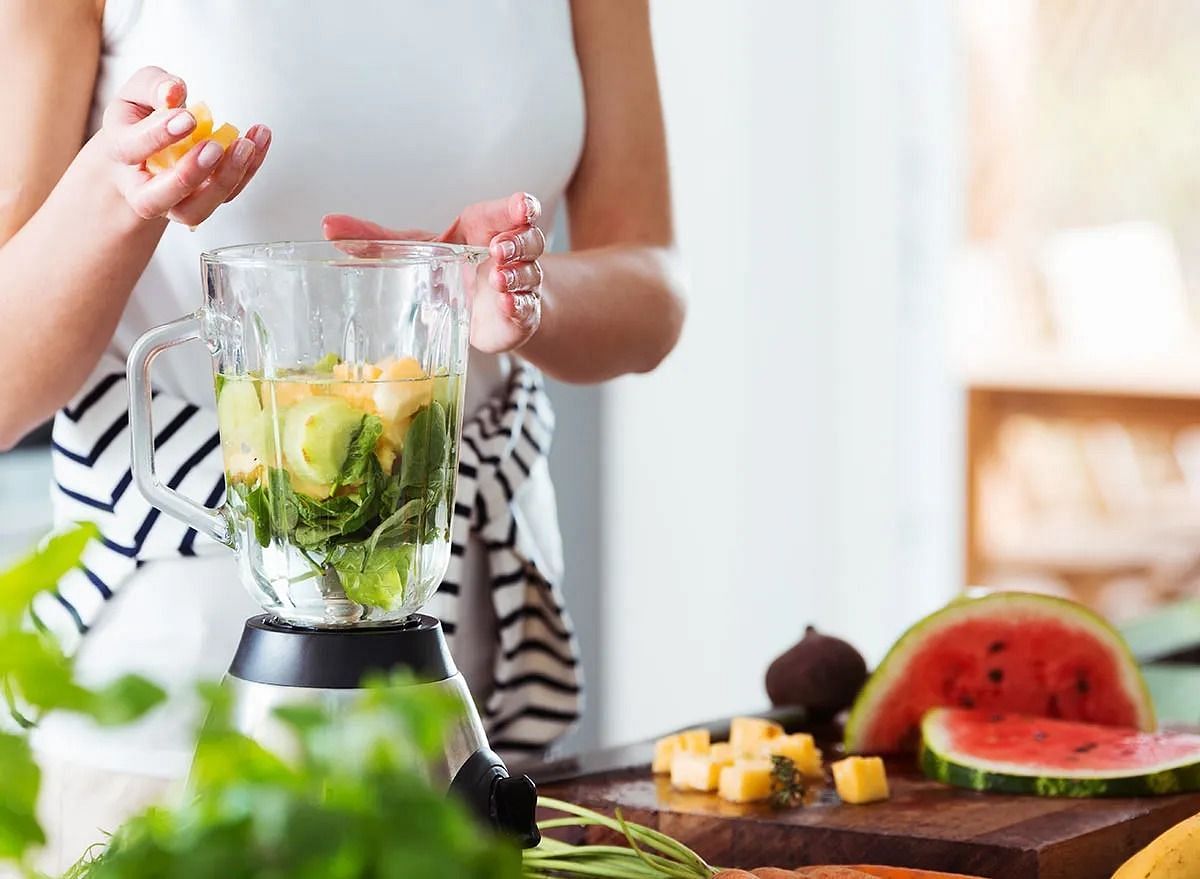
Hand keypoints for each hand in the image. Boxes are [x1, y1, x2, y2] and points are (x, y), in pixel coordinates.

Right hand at [97, 66, 270, 224]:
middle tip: (215, 146)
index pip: (132, 150)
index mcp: (120, 153)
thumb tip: (174, 92)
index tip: (186, 118)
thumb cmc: (141, 118)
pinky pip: (226, 194)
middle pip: (158, 198)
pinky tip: (259, 140)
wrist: (148, 149)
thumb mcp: (139, 91)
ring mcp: (174, 202)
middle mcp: (142, 188)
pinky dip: (247, 169)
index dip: (158, 135)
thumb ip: (153, 86)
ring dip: (226, 179)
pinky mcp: (205, 201)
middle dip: (189, 173)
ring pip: (196, 209)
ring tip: (246, 144)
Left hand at [323, 192, 545, 353]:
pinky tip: (507, 304)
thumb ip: (376, 239)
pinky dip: (518, 305)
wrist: (478, 313)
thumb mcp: (414, 250)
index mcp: (483, 228)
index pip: (507, 211)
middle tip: (498, 249)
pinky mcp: (520, 315)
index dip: (517, 207)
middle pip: (528, 237)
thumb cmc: (449, 271)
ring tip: (498, 278)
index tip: (521, 207)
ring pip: (529, 273)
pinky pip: (526, 308)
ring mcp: (519, 284)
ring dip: (517, 274)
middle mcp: (508, 253)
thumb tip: (328, 225)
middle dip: (518, 240)